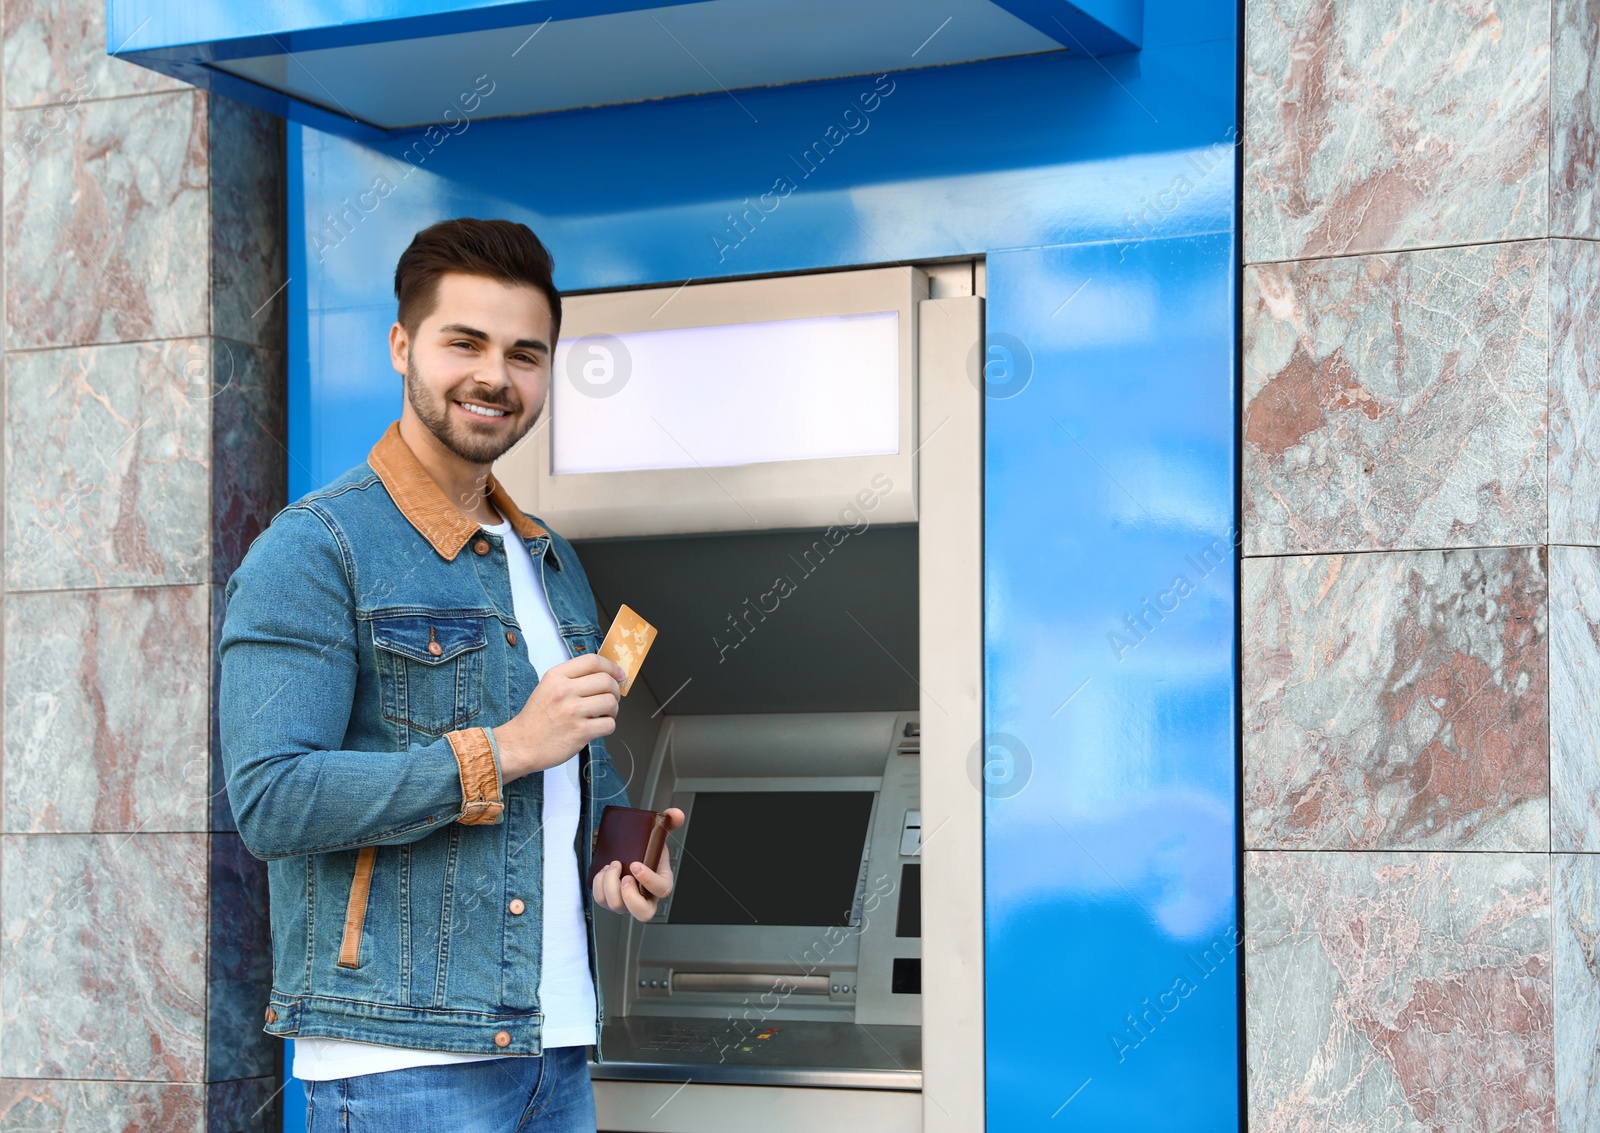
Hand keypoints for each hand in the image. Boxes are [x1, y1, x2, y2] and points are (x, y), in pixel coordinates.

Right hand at [492, 654, 624, 782]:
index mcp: (556, 676)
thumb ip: (572, 679)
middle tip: (611, 698)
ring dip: (613, 709)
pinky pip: (609, 724)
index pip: (593, 661)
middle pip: (606, 681)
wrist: (520, 745)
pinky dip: (608, 725)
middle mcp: (565, 691)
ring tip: (603, 714)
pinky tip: (597, 727)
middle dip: (615, 690)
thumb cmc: (536, 718)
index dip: (611, 666)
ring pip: (611, 702)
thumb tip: (604, 675)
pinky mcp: (580, 732)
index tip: (618, 674)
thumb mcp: (547, 687)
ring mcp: (573, 711)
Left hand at [592, 808, 685, 920]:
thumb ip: (669, 822)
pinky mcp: (611, 902)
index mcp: (662, 883)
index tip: (635, 865)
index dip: (648, 880)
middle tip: (624, 876)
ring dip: (610, 884)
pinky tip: (604, 870)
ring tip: (612, 864)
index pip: (661, 890)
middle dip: (629, 895)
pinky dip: (599, 884)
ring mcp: (628, 903)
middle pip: (642, 913)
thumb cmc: (645, 849)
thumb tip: (676, 814)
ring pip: (617, 907)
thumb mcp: (658, 835)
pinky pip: (601, 900)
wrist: (629, 853)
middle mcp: (646, 898)